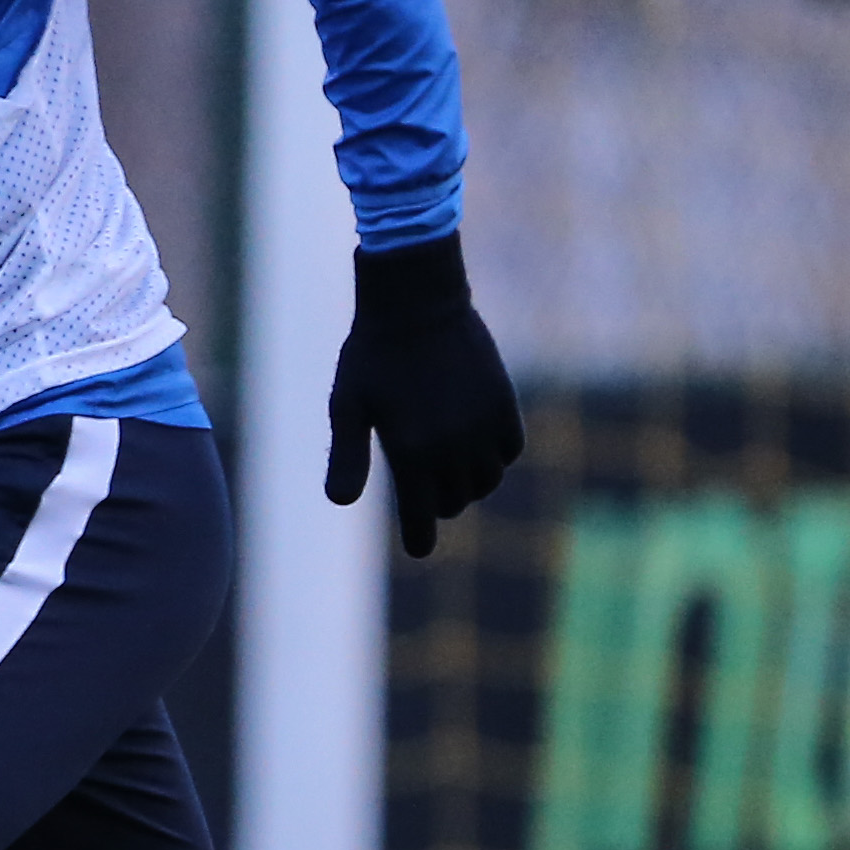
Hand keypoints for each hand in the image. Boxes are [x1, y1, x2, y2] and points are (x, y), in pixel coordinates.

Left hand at [323, 231, 524, 559]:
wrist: (416, 303)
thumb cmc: (371, 355)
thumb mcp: (348, 406)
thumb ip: (346, 456)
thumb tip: (339, 502)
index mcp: (411, 454)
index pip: (421, 520)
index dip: (418, 538)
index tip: (419, 546)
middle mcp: (452, 448)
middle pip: (453, 503)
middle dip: (436, 503)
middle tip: (423, 489)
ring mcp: (482, 427)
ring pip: (486, 482)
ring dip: (468, 482)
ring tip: (449, 467)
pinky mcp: (504, 404)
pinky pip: (510, 450)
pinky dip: (496, 456)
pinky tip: (477, 443)